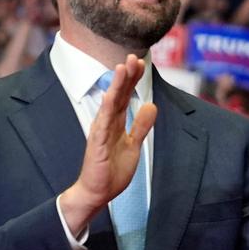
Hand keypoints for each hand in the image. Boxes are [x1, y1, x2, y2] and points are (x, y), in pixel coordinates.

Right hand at [59, 55, 156, 234]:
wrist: (98, 192)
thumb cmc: (112, 170)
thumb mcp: (133, 144)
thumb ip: (141, 125)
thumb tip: (151, 105)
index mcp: (116, 123)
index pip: (125, 96)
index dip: (132, 80)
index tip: (140, 63)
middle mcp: (106, 123)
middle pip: (118, 95)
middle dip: (126, 76)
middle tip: (133, 57)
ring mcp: (100, 132)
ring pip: (110, 104)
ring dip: (116, 86)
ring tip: (122, 68)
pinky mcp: (97, 143)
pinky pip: (103, 123)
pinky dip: (107, 108)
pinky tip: (111, 95)